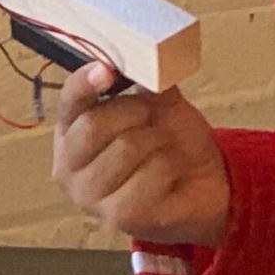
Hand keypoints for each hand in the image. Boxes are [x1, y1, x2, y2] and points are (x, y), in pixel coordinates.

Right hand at [53, 64, 231, 245]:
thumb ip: (144, 80)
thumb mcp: (159, 102)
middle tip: (153, 118)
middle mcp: (69, 167)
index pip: (68, 103)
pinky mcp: (118, 217)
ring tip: (164, 150)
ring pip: (126, 147)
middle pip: (93, 125)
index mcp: (71, 132)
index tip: (105, 68)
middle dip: (135, 112)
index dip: (84, 84)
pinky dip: (170, 166)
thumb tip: (141, 57)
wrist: (206, 183)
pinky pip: (150, 175)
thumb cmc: (172, 142)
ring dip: (158, 141)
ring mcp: (90, 196)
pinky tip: (170, 174)